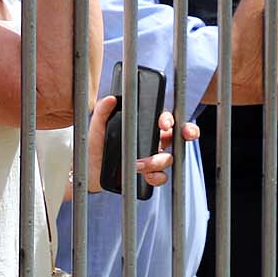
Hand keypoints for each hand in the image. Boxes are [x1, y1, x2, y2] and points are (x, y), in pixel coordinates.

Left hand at [85, 95, 200, 188]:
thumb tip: (111, 98)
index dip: (168, 119)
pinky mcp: (149, 174)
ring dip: (157, 161)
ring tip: (138, 165)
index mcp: (144, 125)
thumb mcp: (98, 126)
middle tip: (187, 134)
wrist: (89, 169)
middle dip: (188, 131)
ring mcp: (153, 157)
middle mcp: (153, 140)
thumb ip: (103, 111)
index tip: (163, 124)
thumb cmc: (96, 143)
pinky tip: (148, 177)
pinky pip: (162, 177)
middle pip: (178, 134)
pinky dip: (158, 178)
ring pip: (168, 158)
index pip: (163, 118)